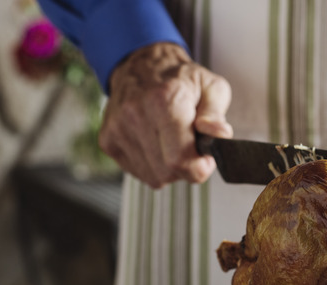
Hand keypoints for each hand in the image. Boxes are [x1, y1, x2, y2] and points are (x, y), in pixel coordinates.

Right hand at [100, 43, 232, 187]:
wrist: (141, 65)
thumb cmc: (180, 78)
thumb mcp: (211, 86)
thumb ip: (216, 114)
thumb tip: (219, 135)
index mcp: (164, 101)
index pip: (180, 160)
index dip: (200, 168)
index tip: (206, 159)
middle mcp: (136, 115)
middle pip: (168, 172)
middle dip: (187, 167)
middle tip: (192, 147)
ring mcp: (118, 130)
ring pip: (155, 177)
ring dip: (170, 168)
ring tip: (174, 142)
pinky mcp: (108, 141)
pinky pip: (140, 173)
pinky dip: (154, 166)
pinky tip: (158, 145)